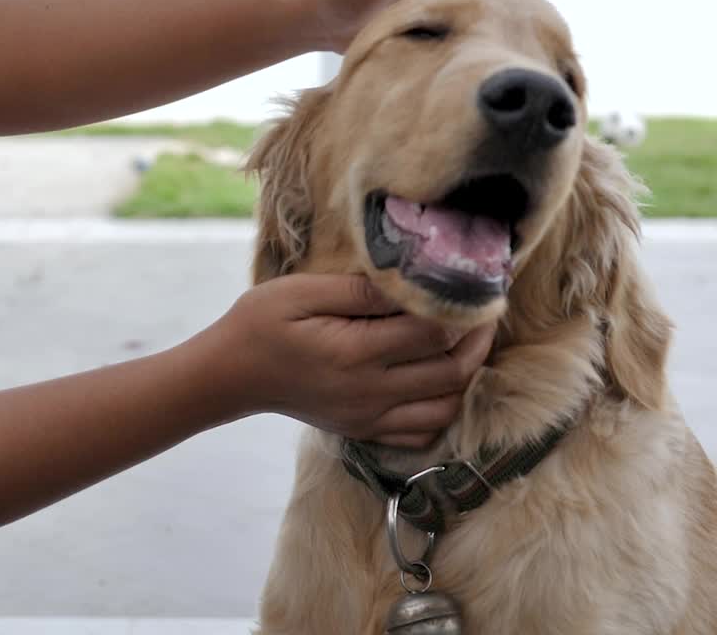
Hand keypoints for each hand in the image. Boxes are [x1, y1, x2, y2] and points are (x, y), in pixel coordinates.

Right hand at [207, 273, 495, 447]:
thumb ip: (358, 290)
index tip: (478, 287)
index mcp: (354, 352)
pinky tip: (440, 381)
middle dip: (478, 342)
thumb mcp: (300, 292)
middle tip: (486, 313)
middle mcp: (368, 391)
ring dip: (467, 377)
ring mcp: (368, 417)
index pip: (433, 333)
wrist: (230, 375)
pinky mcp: (364, 430)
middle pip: (451, 373)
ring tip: (468, 344)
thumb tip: (410, 283)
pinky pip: (422, 433)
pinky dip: (444, 410)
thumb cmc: (260, 323)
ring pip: (445, 408)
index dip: (465, 310)